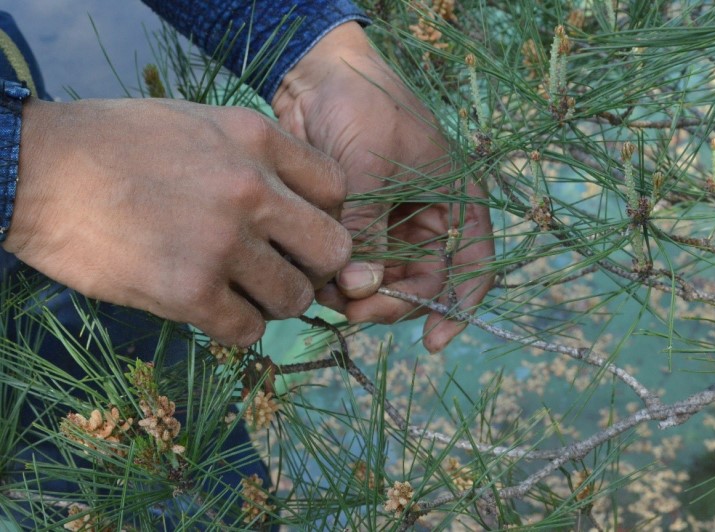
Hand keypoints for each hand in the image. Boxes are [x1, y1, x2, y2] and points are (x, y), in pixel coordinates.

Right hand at [7, 98, 350, 346]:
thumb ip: (260, 156)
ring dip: (275, 302)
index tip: (300, 229)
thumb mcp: (202, 124)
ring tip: (242, 291)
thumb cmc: (120, 144)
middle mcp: (252, 191)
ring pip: (295, 298)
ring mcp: (222, 244)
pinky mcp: (188, 292)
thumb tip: (301, 205)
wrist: (38, 171)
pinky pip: (249, 331)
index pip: (339, 191)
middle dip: (314, 266)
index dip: (326, 215)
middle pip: (333, 251)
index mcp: (258, 141)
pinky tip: (213, 308)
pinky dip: (238, 326)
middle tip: (283, 269)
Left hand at [272, 23, 493, 352]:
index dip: (457, 307)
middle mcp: (427, 218)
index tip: (433, 341)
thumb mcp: (373, 170)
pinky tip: (321, 282)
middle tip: (354, 310)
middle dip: (391, 302)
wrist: (317, 74)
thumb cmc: (364, 108)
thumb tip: (358, 288)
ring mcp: (390, 223)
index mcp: (454, 200)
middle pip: (422, 281)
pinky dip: (340, 278)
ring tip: (328, 292)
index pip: (472, 264)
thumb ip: (369, 231)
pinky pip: (355, 265)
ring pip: (385, 279)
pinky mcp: (355, 224)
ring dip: (361, 295)